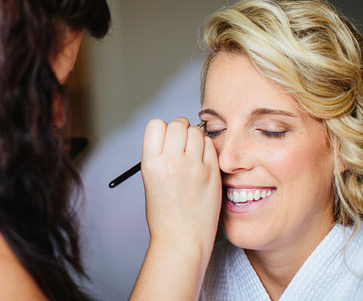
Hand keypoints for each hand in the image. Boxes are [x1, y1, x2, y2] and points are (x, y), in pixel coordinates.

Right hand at [141, 117, 220, 248]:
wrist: (182, 239)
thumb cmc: (165, 213)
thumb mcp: (150, 180)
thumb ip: (160, 155)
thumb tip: (172, 134)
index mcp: (151, 164)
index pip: (156, 125)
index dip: (162, 130)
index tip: (166, 139)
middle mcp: (171, 162)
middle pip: (177, 124)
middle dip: (180, 130)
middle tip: (182, 144)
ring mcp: (193, 167)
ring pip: (196, 131)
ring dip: (195, 137)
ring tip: (192, 154)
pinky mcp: (212, 173)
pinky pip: (210, 145)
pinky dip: (206, 149)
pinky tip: (202, 162)